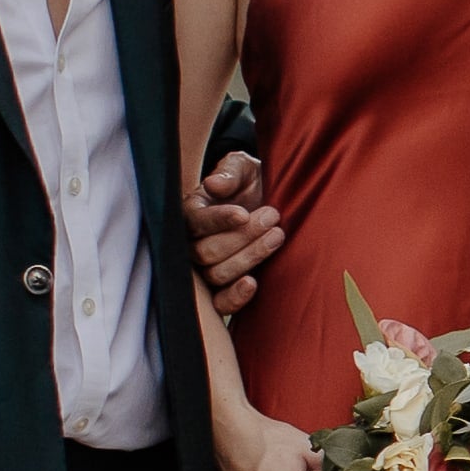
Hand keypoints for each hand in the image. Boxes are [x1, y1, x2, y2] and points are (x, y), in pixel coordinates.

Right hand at [188, 151, 281, 320]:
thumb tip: (214, 184)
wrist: (268, 201)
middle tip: (272, 217)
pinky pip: (220, 303)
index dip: (217, 220)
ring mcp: (207, 267)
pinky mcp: (224, 287)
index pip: (194, 222)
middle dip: (242, 237)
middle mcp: (192, 242)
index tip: (243, 213)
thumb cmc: (249, 181)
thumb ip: (230, 173)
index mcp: (191, 212)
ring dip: (249, 258)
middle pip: (205, 252)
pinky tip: (253, 283)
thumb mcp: (242, 168)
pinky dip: (235, 297)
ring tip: (277, 235)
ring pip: (216, 274)